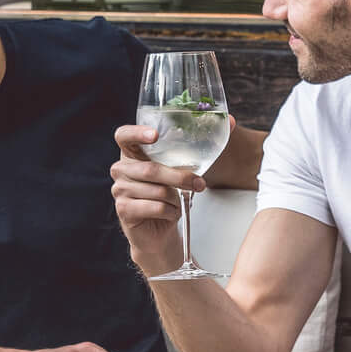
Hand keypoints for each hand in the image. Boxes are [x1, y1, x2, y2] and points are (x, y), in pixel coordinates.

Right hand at [113, 123, 199, 276]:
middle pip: (151, 169)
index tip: (156, 135)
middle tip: (199, 185)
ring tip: (178, 202)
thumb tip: (231, 121)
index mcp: (132, 152)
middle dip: (180, 177)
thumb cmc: (171, 193)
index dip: (137, 133)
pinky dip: (171, 212)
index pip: (124, 135)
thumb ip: (202, 144)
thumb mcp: (183, 168)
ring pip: (157, 191)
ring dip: (177, 199)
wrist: (159, 229)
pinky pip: (156, 207)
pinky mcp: (124, 210)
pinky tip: (170, 213)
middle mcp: (121, 168)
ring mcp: (119, 189)